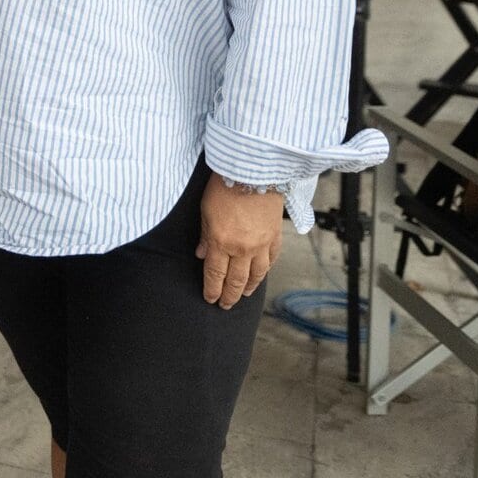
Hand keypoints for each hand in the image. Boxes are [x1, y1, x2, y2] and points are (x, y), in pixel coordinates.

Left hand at [196, 177, 283, 309]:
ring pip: (256, 275)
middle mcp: (242, 248)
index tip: (210, 299)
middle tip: (225, 305)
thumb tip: (202, 255)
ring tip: (242, 295)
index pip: (215, 275)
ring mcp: (261, 244)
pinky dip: (265, 271)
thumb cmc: (224, 186)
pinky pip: (271, 260)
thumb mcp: (205, 210)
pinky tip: (261, 275)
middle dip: (229, 296)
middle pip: (236, 281)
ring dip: (248, 288)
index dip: (212, 290)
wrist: (254, 171)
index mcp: (221, 242)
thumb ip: (205, 236)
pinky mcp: (275, 237)